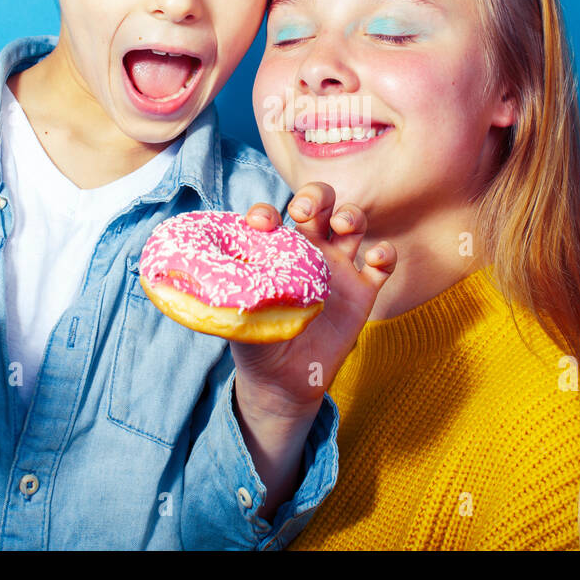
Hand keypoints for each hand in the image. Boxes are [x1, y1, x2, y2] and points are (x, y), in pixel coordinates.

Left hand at [230, 181, 396, 420]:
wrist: (284, 383)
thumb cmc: (257, 345)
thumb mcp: (237, 320)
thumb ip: (227, 299)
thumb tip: (194, 285)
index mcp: (277, 253)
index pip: (274, 217)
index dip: (268, 211)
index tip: (261, 222)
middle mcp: (310, 252)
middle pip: (321, 204)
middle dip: (316, 197)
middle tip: (305, 211)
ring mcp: (339, 269)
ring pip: (354, 223)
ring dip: (352, 215)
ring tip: (344, 227)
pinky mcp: (363, 292)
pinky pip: (383, 263)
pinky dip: (385, 253)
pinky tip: (375, 259)